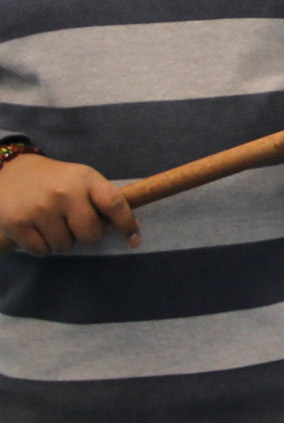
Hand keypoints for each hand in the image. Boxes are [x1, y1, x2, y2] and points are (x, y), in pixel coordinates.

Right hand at [0, 154, 137, 253]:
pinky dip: (42, 246)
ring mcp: (40, 209)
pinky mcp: (18, 223)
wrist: (10, 171)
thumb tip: (133, 227)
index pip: (114, 204)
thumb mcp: (81, 181)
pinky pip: (42, 251)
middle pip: (91, 234)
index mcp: (86, 179)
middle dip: (86, 235)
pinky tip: (36, 229)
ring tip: (51, 222)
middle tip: (74, 224)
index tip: (134, 240)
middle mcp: (64, 192)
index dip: (127, 224)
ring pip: (65, 246)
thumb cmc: (55, 180)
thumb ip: (104, 202)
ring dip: (62, 241)